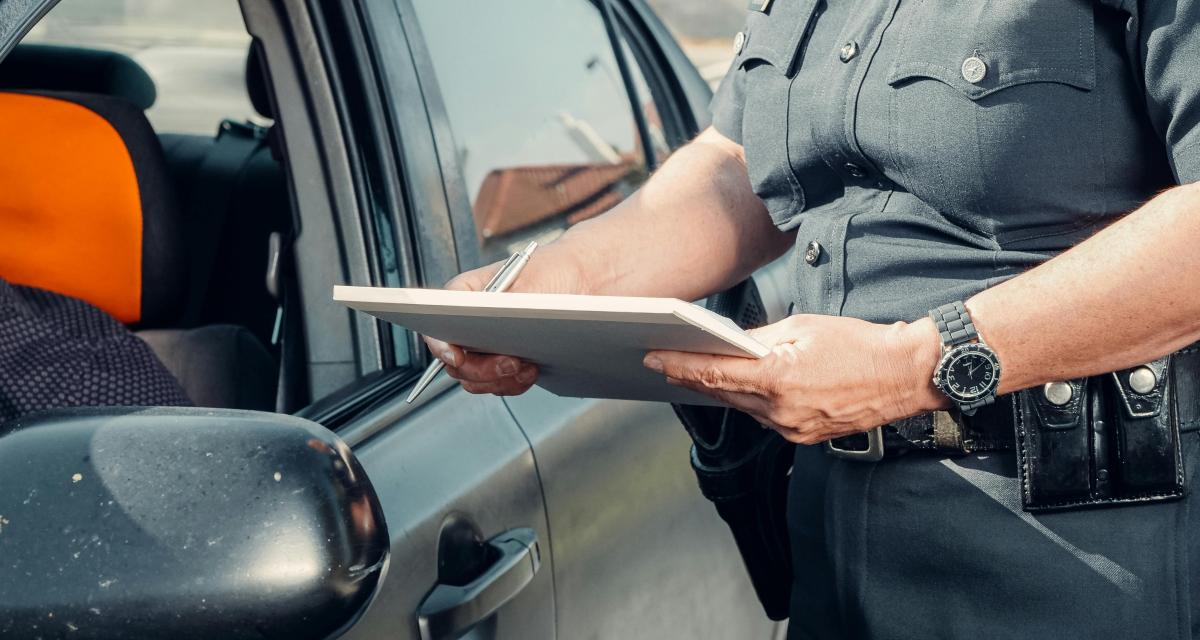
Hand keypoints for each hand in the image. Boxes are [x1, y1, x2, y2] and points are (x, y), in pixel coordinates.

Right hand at [422, 245, 588, 395]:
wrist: (581, 281)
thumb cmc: (552, 270)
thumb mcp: (530, 282)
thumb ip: (504, 305)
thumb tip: (489, 326)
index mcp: (464, 294)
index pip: (436, 321)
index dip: (441, 345)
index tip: (457, 357)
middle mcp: (468, 321)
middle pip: (455, 360)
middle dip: (482, 369)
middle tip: (511, 363)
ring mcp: (484, 344)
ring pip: (474, 378)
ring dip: (499, 381)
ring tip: (527, 367)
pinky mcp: (503, 360)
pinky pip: (497, 384)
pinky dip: (512, 384)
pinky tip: (531, 371)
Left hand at [643, 315, 945, 443]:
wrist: (904, 375)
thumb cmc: (858, 344)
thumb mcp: (802, 327)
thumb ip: (760, 339)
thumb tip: (729, 344)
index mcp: (779, 378)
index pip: (714, 373)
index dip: (679, 366)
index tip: (653, 358)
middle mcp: (781, 410)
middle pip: (722, 393)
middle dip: (691, 378)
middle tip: (662, 363)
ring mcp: (792, 429)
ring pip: (741, 408)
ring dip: (718, 390)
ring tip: (691, 373)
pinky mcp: (803, 437)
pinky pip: (764, 418)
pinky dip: (748, 401)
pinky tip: (735, 388)